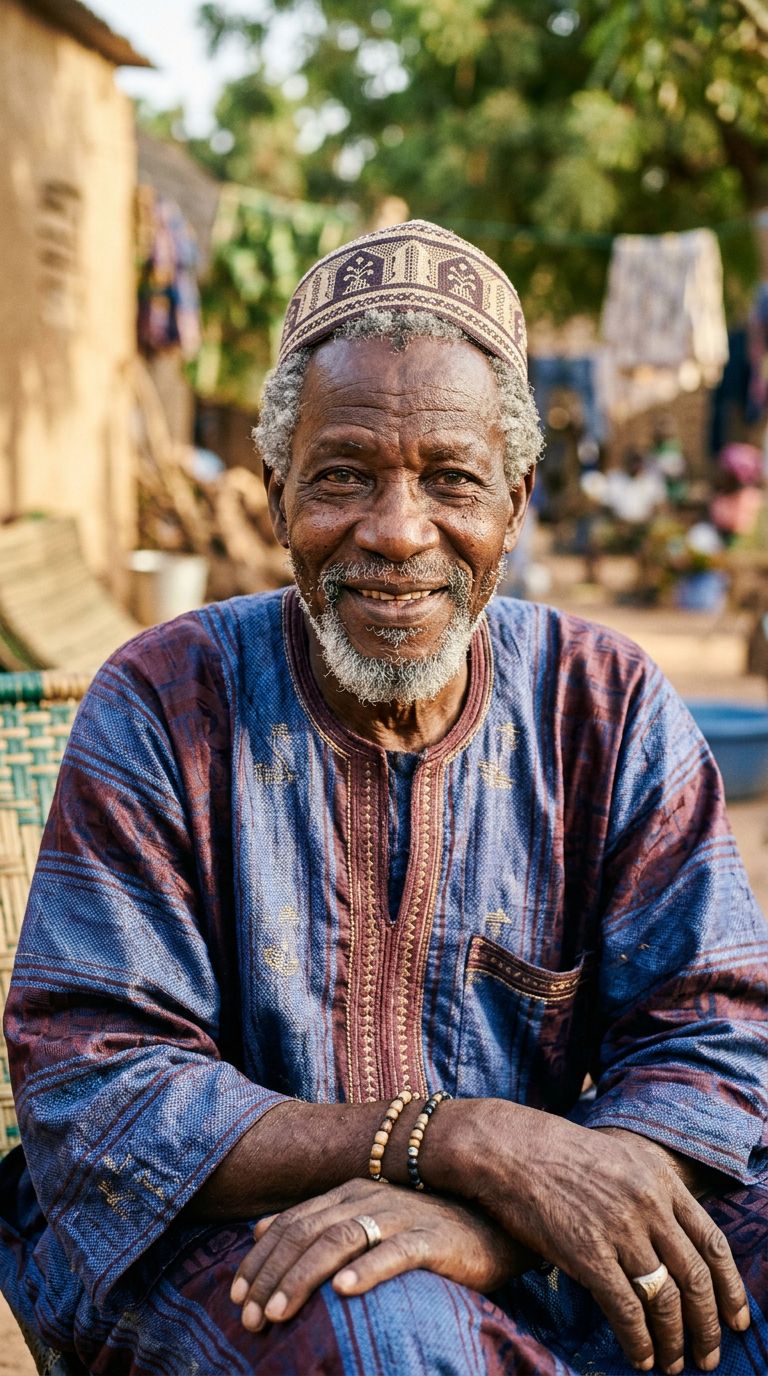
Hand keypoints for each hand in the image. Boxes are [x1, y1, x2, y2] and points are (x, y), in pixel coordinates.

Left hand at [229, 1178, 527, 1331]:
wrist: (493, 1224)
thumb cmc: (424, 1228)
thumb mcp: (365, 1217)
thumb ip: (317, 1222)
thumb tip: (259, 1231)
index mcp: (348, 1192)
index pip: (291, 1223)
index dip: (259, 1260)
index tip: (235, 1298)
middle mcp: (368, 1196)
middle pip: (306, 1234)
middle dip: (271, 1277)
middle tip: (249, 1318)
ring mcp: (399, 1215)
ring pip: (338, 1241)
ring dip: (303, 1277)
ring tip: (280, 1311)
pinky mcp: (431, 1238)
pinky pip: (394, 1252)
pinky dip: (366, 1270)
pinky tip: (344, 1291)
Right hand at [467, 1105, 748, 1373]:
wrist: (508, 1148)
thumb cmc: (558, 1153)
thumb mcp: (620, 1156)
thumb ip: (651, 1192)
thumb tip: (675, 1239)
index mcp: (660, 1179)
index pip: (713, 1243)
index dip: (730, 1289)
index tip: (736, 1320)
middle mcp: (648, 1203)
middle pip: (695, 1277)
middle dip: (708, 1325)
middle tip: (709, 1356)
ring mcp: (619, 1228)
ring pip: (665, 1299)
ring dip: (674, 1340)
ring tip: (674, 1364)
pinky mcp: (588, 1253)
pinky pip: (626, 1310)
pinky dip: (639, 1341)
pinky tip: (642, 1357)